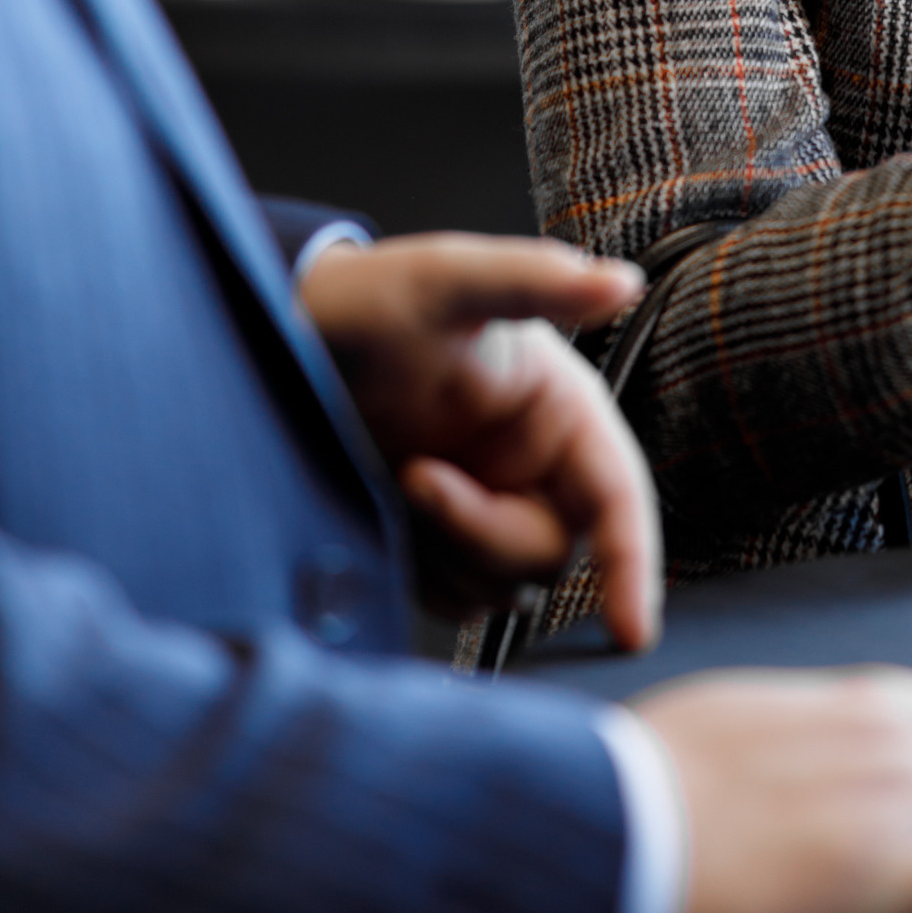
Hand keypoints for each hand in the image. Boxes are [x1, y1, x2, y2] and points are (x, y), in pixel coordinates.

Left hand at [298, 233, 660, 647]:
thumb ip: (534, 281)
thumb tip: (623, 282)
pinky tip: (386, 509)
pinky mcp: (438, 542)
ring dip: (445, 551)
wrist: (280, 338)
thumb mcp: (446, 281)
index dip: (631, 563)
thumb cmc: (366, 300)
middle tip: (414, 475)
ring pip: (500, 584)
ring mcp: (486, 507)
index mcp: (559, 408)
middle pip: (548, 552)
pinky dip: (420, 574)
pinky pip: (452, 598)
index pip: (616, 496)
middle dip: (480, 531)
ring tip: (394, 473)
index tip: (630, 631)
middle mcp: (533, 465)